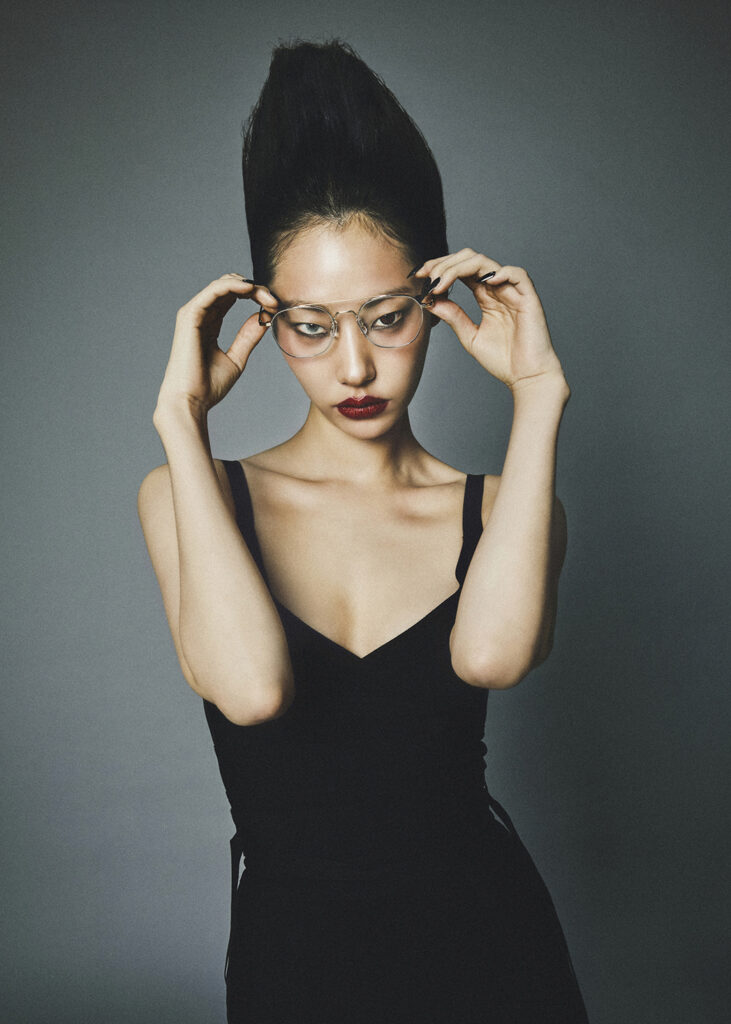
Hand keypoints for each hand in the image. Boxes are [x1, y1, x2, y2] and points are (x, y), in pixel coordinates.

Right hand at [155, 274, 278, 419]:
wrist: (191, 401)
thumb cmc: (208, 386)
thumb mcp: (236, 358)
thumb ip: (247, 337)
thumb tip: (263, 318)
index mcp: (209, 324)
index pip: (233, 298)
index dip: (255, 296)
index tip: (274, 306)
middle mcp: (200, 315)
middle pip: (229, 287)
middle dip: (255, 289)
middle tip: (273, 301)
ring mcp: (193, 313)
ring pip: (222, 285)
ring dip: (248, 286)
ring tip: (266, 297)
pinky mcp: (190, 315)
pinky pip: (213, 291)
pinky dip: (232, 285)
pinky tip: (249, 289)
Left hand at [413, 249, 566, 393]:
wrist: (527, 378)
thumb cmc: (504, 360)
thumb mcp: (470, 336)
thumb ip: (453, 316)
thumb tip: (431, 300)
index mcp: (485, 296)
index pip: (461, 270)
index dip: (440, 267)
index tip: (419, 277)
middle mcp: (498, 289)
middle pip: (470, 259)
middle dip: (445, 263)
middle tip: (427, 277)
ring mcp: (513, 292)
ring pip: (486, 263)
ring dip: (459, 268)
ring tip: (441, 282)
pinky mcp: (529, 299)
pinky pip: (518, 275)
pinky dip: (501, 273)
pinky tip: (484, 282)